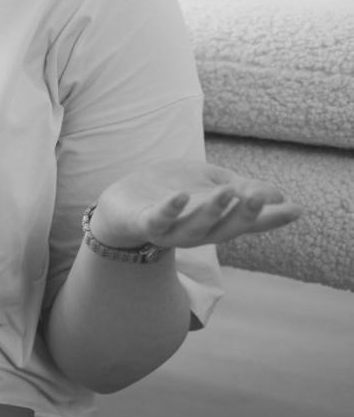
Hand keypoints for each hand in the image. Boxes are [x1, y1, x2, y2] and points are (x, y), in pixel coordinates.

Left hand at [89, 159, 302, 249]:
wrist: (120, 204)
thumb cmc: (169, 192)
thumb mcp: (208, 184)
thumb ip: (239, 188)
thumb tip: (280, 195)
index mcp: (216, 223)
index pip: (248, 223)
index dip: (271, 218)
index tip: (296, 209)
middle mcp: (197, 233)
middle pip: (226, 229)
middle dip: (244, 215)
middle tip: (258, 196)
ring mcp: (170, 231)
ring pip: (195, 227)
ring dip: (212, 210)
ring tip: (227, 191)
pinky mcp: (144, 224)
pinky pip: (157, 220)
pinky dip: (169, 209)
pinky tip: (179, 195)